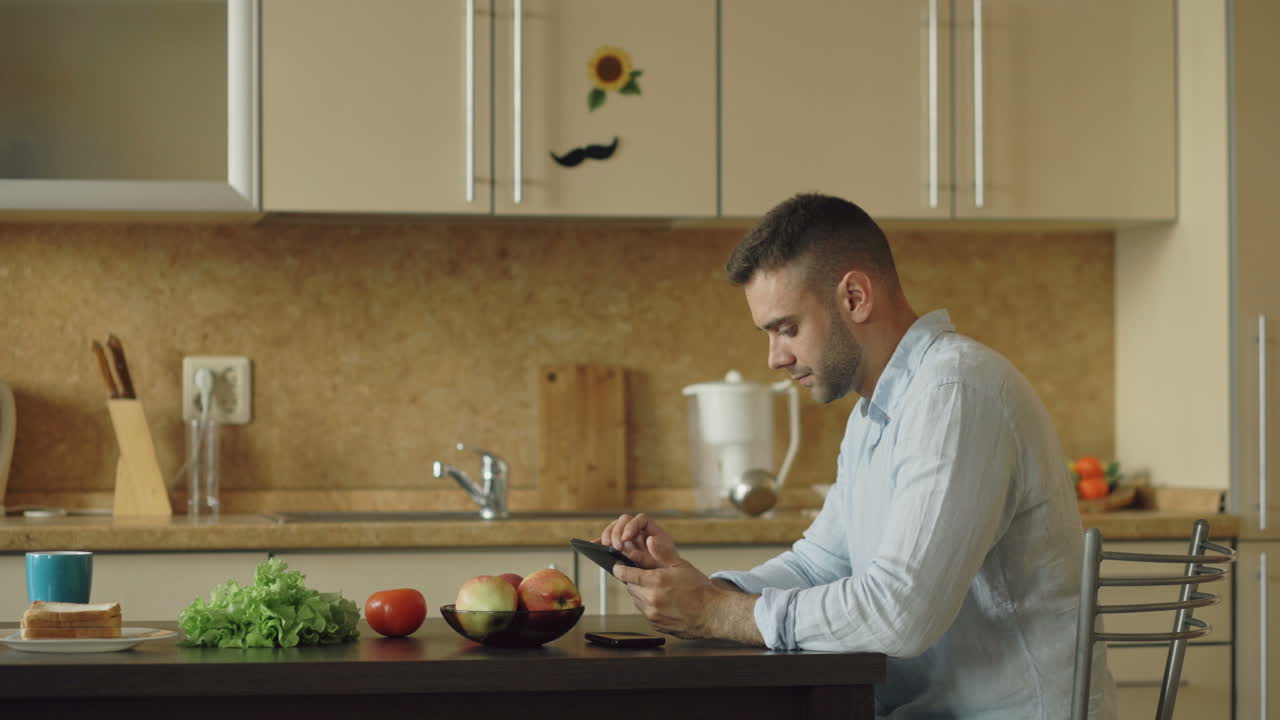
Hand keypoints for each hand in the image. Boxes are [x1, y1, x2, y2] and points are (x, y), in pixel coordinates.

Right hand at [598, 512, 672, 569]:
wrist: (662, 577)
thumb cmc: (667, 566)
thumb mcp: (669, 559)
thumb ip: (660, 550)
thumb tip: (650, 540)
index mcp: (652, 530)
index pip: (641, 519)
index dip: (632, 526)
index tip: (626, 538)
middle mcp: (638, 530)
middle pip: (624, 521)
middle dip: (618, 532)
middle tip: (616, 546)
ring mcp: (627, 537)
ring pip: (614, 528)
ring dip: (608, 535)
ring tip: (606, 546)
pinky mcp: (618, 546)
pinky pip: (607, 540)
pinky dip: (599, 541)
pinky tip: (593, 544)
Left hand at [613, 534, 762, 644]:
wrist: (712, 614)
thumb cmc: (700, 590)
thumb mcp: (682, 565)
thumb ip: (663, 553)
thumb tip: (650, 540)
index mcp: (655, 582)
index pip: (625, 574)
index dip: (621, 568)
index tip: (619, 566)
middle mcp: (651, 599)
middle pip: (630, 587)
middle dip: (635, 580)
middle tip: (647, 576)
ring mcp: (652, 614)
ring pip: (636, 600)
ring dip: (641, 593)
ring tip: (658, 589)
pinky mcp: (655, 624)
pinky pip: (644, 612)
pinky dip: (649, 606)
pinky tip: (662, 601)